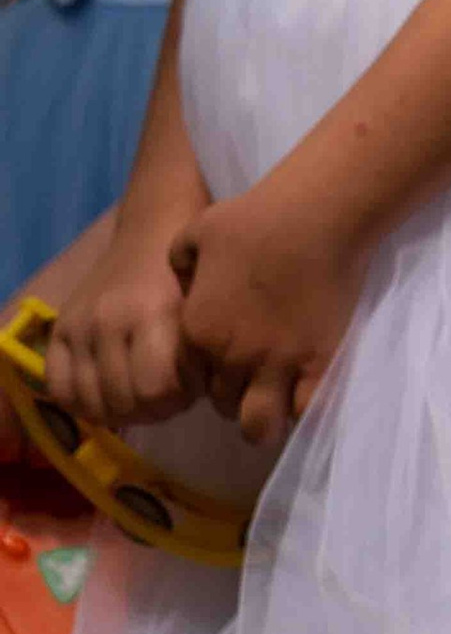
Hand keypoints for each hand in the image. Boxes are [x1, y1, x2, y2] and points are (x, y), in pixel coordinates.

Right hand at [47, 203, 194, 430]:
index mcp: (153, 311)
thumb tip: (203, 397)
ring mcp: (81, 324)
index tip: (194, 387)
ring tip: (143, 396)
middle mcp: (110, 319)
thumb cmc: (191, 265)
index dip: (181, 399)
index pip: (157, 390)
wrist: (155, 222)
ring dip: (123, 411)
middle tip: (171, 395)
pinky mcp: (60, 328)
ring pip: (93, 403)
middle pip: (126, 402)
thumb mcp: (206, 303)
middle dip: (156, 409)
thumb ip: (202, 350)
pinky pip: (60, 390)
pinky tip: (108, 396)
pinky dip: (84, 404)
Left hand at [169, 182, 363, 449]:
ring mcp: (276, 364)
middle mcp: (232, 357)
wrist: (317, 213)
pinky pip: (302, 411)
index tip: (225, 361)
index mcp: (199, 330)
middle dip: (236, 395)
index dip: (208, 374)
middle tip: (255, 375)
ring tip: (278, 399)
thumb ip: (180, 261)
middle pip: (223, 404)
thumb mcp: (200, 230)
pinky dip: (302, 407)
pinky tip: (306, 388)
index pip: (191, 379)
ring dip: (264, 418)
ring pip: (258, 426)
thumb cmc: (257, 216)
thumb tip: (183, 279)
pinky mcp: (316, 363)